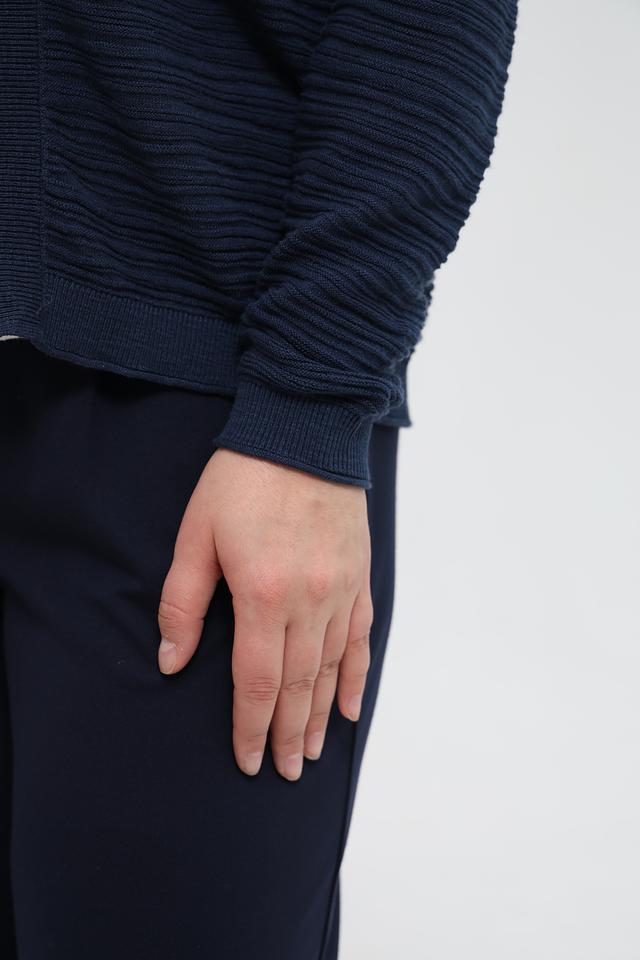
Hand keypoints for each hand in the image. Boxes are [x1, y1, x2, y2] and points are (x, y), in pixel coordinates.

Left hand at [156, 448, 373, 780]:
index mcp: (264, 595)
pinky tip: (351, 707)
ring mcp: (341, 590)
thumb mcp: (196, 534)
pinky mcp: (359, 576)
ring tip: (312, 752)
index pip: (257, 681)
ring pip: (331, 670)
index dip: (250, 727)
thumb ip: (183, 603)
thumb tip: (172, 662)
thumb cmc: (242, 478)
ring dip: (320, 715)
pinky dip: (356, 677)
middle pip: (297, 685)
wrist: (304, 429)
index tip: (246, 761)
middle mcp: (310, 601)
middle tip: (282, 771)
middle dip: (287, 734)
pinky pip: (362, 638)